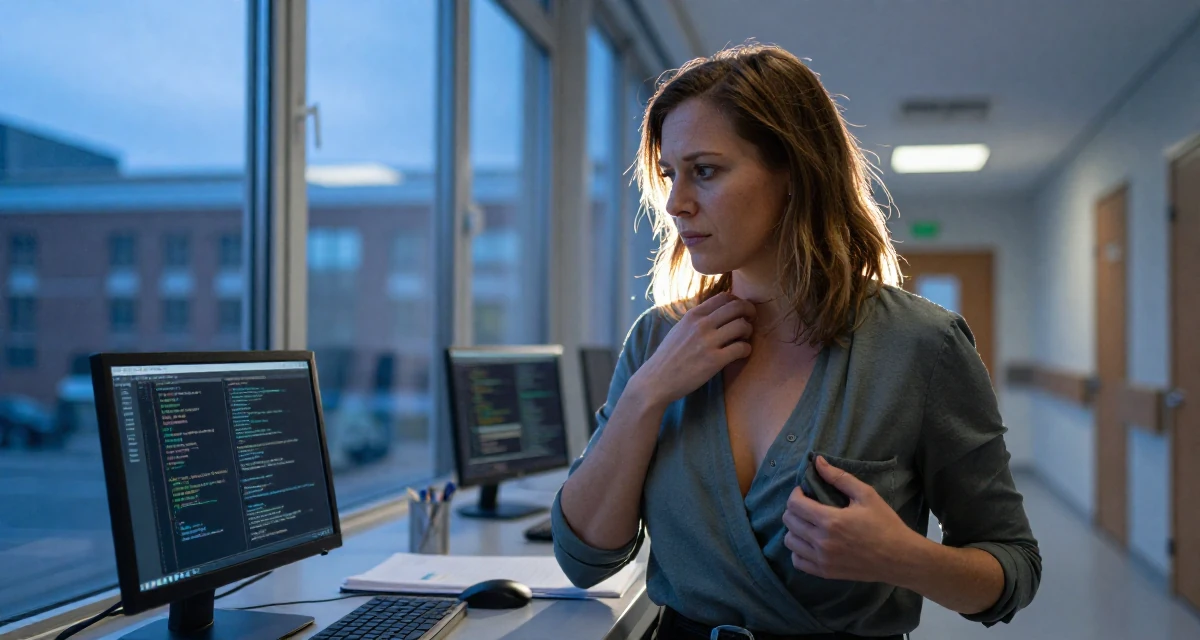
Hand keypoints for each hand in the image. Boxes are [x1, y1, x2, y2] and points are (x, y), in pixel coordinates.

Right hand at [631, 292, 755, 405]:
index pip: (724, 297)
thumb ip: (698, 319)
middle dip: (750, 312)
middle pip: (737, 307)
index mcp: (693, 315)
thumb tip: (718, 312)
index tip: (740, 311)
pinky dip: (746, 349)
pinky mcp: (714, 361)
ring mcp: (708, 342)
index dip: (738, 302)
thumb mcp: (680, 329)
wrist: (657, 380)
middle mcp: (701, 325)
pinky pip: (742, 348)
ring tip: (743, 339)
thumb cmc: (669, 357)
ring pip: (742, 325)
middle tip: (750, 321)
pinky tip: (741, 353)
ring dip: (748, 331)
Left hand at [782, 455, 921, 583]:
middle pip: (789, 521)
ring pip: (789, 541)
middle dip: (794, 508)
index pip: (794, 504)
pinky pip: (798, 561)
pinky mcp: (826, 573)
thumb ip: (839, 477)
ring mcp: (822, 560)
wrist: (900, 558)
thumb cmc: (885, 524)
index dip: (796, 494)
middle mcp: (822, 542)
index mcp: (831, 521)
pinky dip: (798, 550)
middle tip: (807, 505)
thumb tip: (818, 461)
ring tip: (808, 523)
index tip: (804, 491)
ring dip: (794, 529)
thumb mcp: (866, 495)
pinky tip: (809, 542)